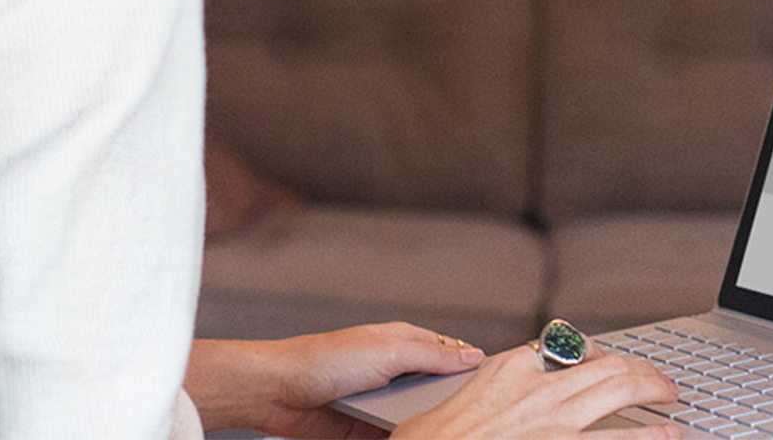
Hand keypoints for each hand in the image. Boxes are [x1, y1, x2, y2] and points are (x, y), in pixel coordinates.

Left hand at [185, 323, 483, 437]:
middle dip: (452, 403)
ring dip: (428, 424)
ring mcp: (381, 401)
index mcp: (402, 342)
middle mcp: (394, 370)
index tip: (496, 383)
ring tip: (449, 432)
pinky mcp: (367, 428)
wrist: (276, 393)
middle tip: (476, 419)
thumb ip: (432, 356)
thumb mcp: (388, 351)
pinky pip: (396, 436)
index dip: (471, 367)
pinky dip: (408, 437)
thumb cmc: (324, 360)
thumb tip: (472, 355)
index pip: (449, 352)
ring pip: (418, 416)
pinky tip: (418, 438)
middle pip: (436, 389)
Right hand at [394, 337, 678, 438]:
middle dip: (638, 367)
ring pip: (621, 391)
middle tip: (657, 377)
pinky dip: (651, 436)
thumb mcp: (444, 406)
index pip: (564, 347)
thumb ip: (473, 395)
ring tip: (671, 397)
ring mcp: (555, 422)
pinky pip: (620, 439)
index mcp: (507, 370)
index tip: (607, 360)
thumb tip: (475, 403)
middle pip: (605, 363)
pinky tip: (667, 436)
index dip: (595, 353)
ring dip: (654, 391)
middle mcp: (537, 389)